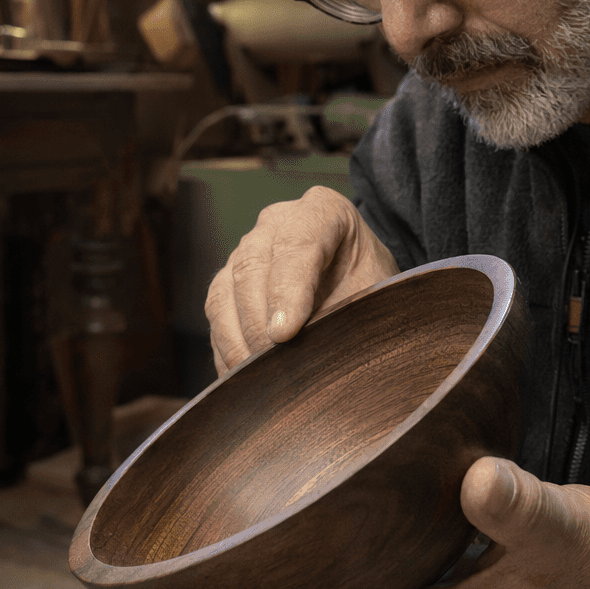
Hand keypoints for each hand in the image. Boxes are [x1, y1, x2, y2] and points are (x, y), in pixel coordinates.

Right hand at [205, 185, 398, 372]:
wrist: (358, 281)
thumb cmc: (369, 283)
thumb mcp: (374, 292)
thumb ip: (346, 311)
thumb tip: (312, 356)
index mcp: (322, 211)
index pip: (297, 244)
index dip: (288, 290)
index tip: (285, 333)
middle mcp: (276, 224)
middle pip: (251, 266)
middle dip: (257, 321)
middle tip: (269, 363)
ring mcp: (246, 251)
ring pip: (224, 292)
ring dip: (236, 339)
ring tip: (254, 376)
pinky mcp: (228, 283)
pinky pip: (216, 315)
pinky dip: (226, 348)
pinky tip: (242, 377)